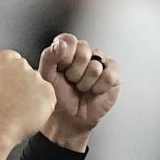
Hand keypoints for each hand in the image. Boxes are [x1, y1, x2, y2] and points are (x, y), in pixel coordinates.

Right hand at [0, 50, 55, 159]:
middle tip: (14, 100)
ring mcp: (36, 77)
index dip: (12, 78)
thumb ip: (3, 75)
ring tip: (20, 109)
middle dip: (25, 86)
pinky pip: (48, 99)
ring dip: (34, 97)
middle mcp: (22, 64)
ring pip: (39, 86)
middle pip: (29, 73)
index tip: (8, 87)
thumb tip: (13, 79)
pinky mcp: (48, 91)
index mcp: (4, 59)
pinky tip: (28, 113)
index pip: (15, 62)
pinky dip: (42, 107)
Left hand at [38, 33, 120, 151]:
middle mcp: (84, 54)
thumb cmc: (57, 98)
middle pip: (83, 49)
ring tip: (81, 88)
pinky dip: (98, 88)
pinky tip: (93, 92)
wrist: (67, 120)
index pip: (69, 39)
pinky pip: (108, 75)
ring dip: (85, 83)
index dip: (64, 55)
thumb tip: (61, 43)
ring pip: (95, 65)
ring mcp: (100, 63)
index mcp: (67, 50)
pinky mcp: (113, 75)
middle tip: (71, 81)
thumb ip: (50, 56)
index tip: (60, 68)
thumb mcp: (46, 76)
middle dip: (74, 71)